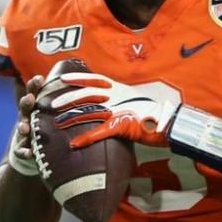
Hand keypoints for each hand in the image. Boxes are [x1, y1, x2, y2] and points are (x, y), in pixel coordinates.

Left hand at [45, 71, 182, 149]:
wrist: (169, 121)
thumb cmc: (153, 112)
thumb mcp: (134, 100)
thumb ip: (120, 99)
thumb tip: (109, 100)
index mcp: (118, 88)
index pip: (94, 79)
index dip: (77, 78)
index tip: (63, 78)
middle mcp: (115, 96)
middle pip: (86, 94)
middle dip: (68, 98)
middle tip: (52, 104)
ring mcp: (116, 110)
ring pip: (88, 111)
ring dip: (71, 117)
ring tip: (57, 122)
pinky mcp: (119, 125)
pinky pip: (98, 132)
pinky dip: (85, 138)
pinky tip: (74, 143)